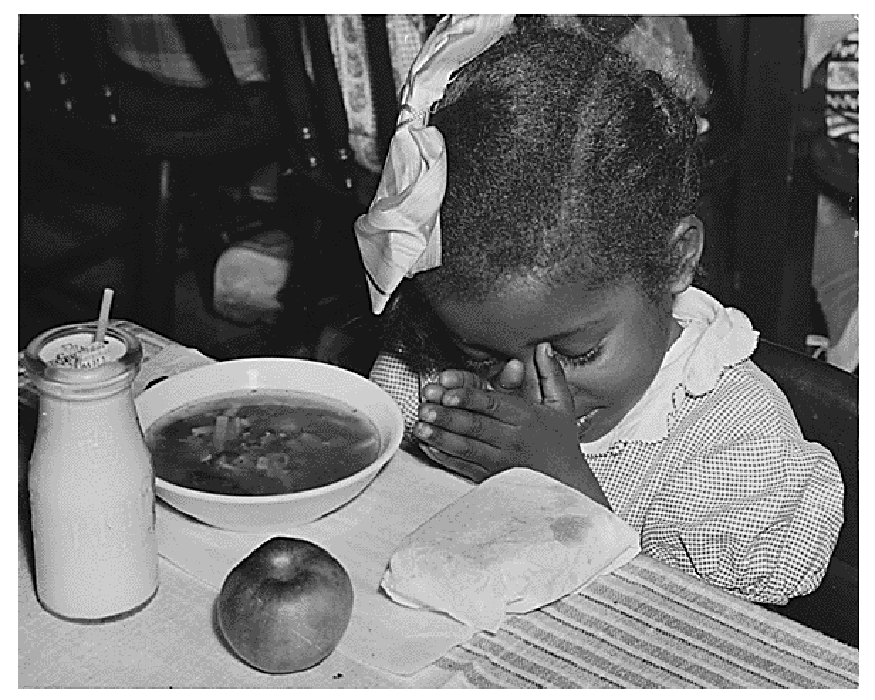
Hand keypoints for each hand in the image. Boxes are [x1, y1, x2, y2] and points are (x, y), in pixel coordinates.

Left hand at [416, 343, 609, 506]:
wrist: (568, 486)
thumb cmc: (562, 444)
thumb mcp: (562, 406)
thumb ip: (551, 375)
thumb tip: (544, 347)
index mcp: (525, 417)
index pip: (492, 404)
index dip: (468, 397)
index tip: (447, 392)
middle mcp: (511, 440)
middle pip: (475, 426)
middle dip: (447, 416)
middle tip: (425, 408)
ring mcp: (499, 462)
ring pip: (465, 448)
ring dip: (441, 437)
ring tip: (420, 427)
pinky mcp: (491, 478)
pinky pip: (464, 467)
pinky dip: (444, 457)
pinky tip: (428, 446)